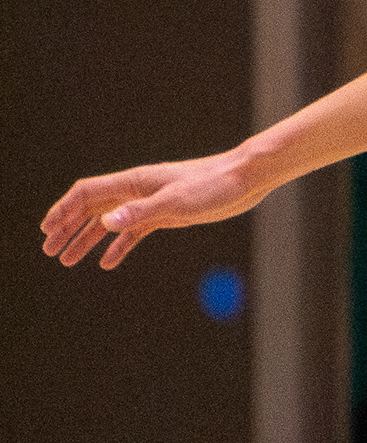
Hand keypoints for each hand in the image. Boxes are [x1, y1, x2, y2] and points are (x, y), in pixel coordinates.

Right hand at [41, 152, 259, 270]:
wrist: (244, 180)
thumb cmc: (212, 186)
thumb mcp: (176, 203)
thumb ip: (140, 212)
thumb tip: (105, 222)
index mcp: (133, 182)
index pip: (87, 194)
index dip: (63, 211)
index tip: (46, 231)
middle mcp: (137, 191)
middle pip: (91, 208)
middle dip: (67, 228)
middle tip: (50, 250)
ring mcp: (150, 203)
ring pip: (109, 223)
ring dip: (87, 240)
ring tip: (68, 260)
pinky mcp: (166, 215)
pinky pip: (133, 232)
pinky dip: (118, 246)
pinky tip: (107, 263)